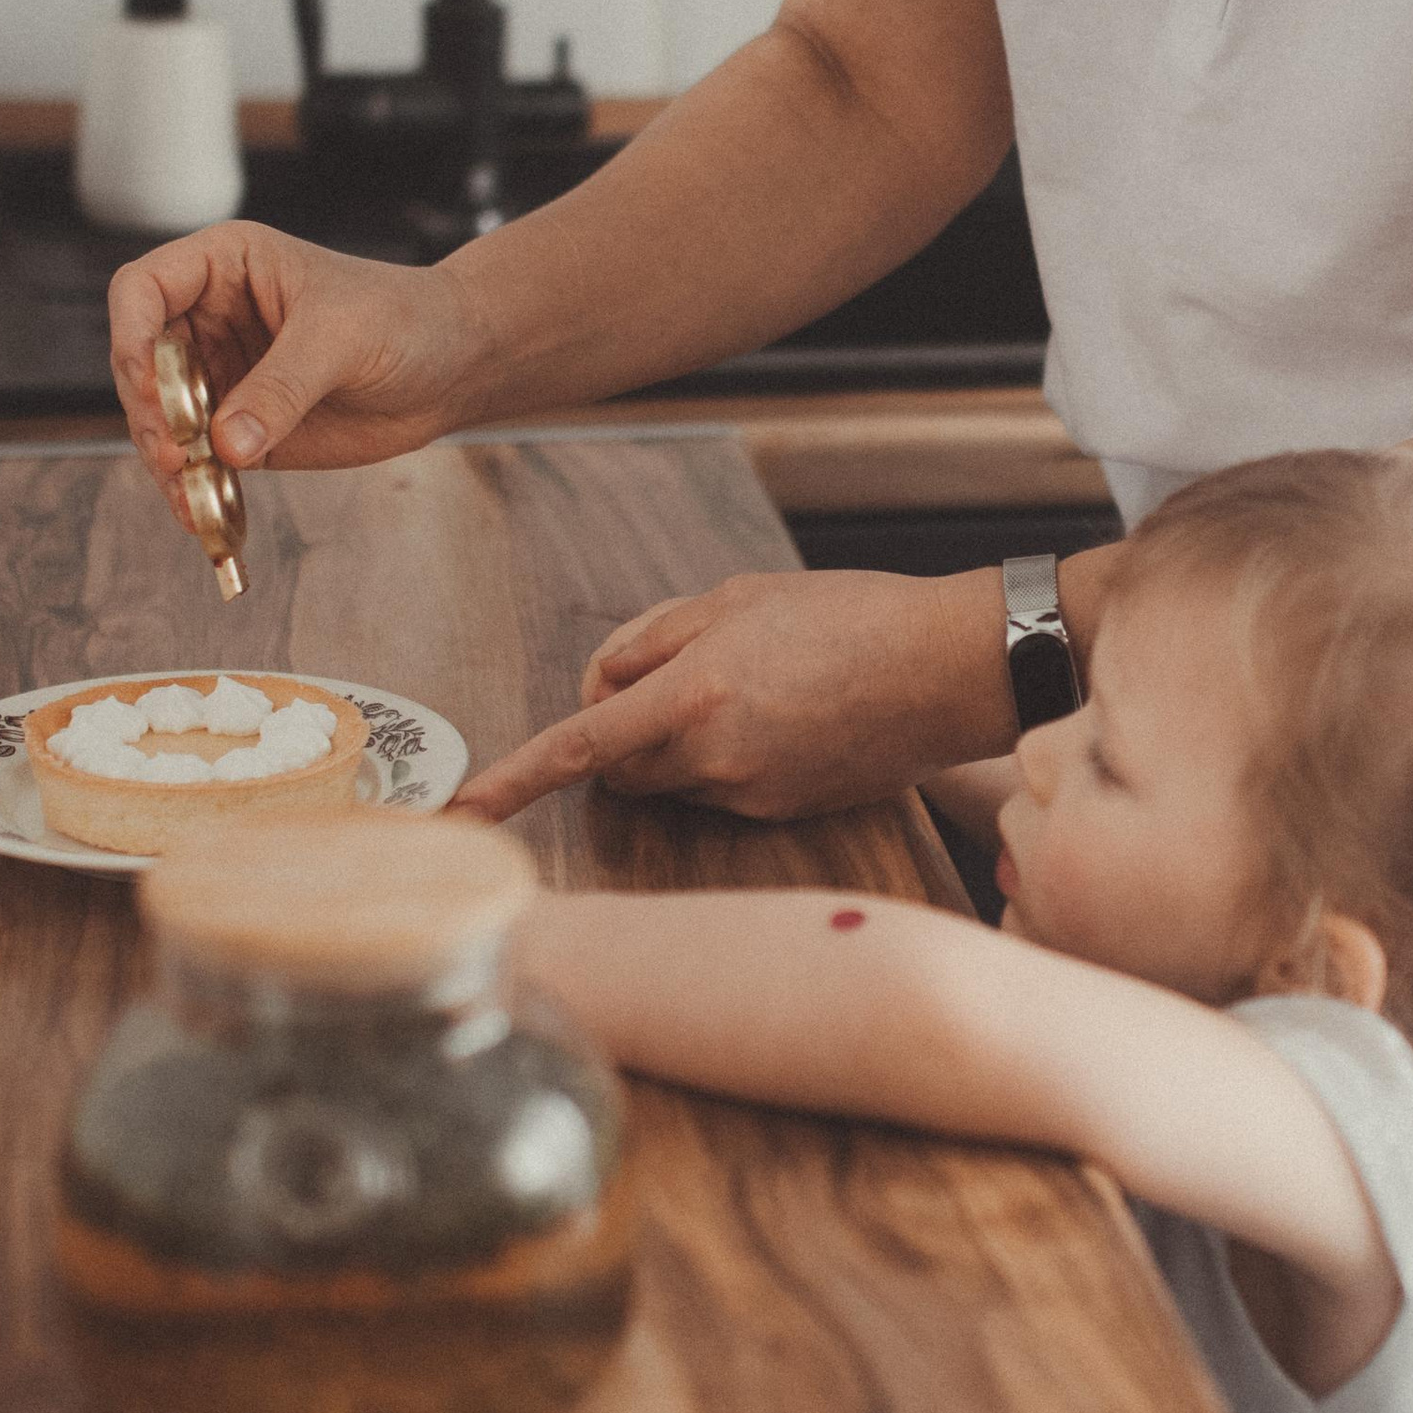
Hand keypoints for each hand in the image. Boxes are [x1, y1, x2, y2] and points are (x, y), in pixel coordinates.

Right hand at [107, 222, 470, 500]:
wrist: (451, 363)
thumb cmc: (402, 318)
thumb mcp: (341, 338)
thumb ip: (282, 387)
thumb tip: (227, 444)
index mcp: (225, 267)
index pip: (142, 290)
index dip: (131, 334)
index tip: (147, 384)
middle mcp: (209, 319)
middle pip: (140, 365)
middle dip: (150, 414)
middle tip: (178, 454)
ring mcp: (221, 376)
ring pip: (161, 422)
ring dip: (167, 463)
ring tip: (193, 500)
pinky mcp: (241, 428)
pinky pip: (200, 461)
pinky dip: (197, 490)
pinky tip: (206, 517)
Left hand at [460, 564, 1011, 825]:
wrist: (948, 669)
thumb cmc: (849, 617)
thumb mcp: (734, 598)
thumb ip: (649, 640)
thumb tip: (600, 688)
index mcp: (695, 696)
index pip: (579, 746)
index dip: (512, 780)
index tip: (463, 810)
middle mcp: (715, 759)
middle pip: (619, 768)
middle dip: (620, 732)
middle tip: (669, 674)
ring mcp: (750, 795)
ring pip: (671, 781)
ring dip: (677, 744)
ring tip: (750, 686)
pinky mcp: (783, 814)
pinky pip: (722, 791)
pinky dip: (726, 759)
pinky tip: (785, 716)